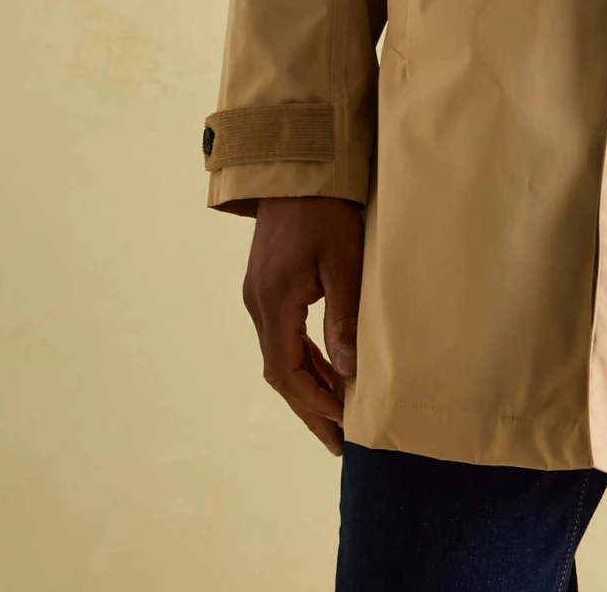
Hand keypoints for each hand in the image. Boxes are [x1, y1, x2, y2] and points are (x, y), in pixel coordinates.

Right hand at [241, 196, 363, 454]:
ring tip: (337, 413)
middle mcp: (258, 304)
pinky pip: (283, 334)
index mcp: (274, 303)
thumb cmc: (326, 209)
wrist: (297, 166)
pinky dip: (304, 358)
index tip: (341, 427)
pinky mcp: (267, 284)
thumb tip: (347, 370)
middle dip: (309, 407)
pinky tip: (327, 368)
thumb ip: (343, 315)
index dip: (314, 403)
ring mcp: (259, 294)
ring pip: (280, 355)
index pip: (288, 372)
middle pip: (280, 372)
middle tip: (338, 440)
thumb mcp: (343, 260)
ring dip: (307, 384)